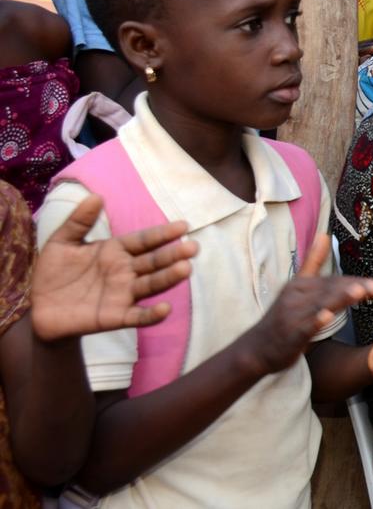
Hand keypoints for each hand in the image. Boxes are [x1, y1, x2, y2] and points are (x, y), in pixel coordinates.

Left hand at [29, 195, 198, 341]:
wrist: (39, 308)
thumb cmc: (53, 273)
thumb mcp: (61, 242)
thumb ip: (79, 222)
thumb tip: (96, 196)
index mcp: (116, 252)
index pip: (144, 241)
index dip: (162, 234)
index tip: (183, 226)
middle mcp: (125, 272)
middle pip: (153, 262)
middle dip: (173, 255)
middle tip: (192, 247)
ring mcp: (123, 295)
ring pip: (151, 285)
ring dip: (168, 278)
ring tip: (185, 269)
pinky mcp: (116, 317)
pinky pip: (138, 316)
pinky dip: (152, 314)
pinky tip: (165, 309)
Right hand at [239, 236, 372, 376]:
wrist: (255, 348)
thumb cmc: (282, 317)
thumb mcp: (296, 286)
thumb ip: (312, 262)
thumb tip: (324, 235)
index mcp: (300, 284)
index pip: (332, 280)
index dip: (354, 281)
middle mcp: (296, 296)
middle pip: (329, 289)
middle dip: (354, 288)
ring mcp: (292, 315)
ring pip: (319, 304)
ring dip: (339, 298)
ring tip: (359, 292)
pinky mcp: (290, 334)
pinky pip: (304, 327)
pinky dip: (315, 321)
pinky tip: (326, 317)